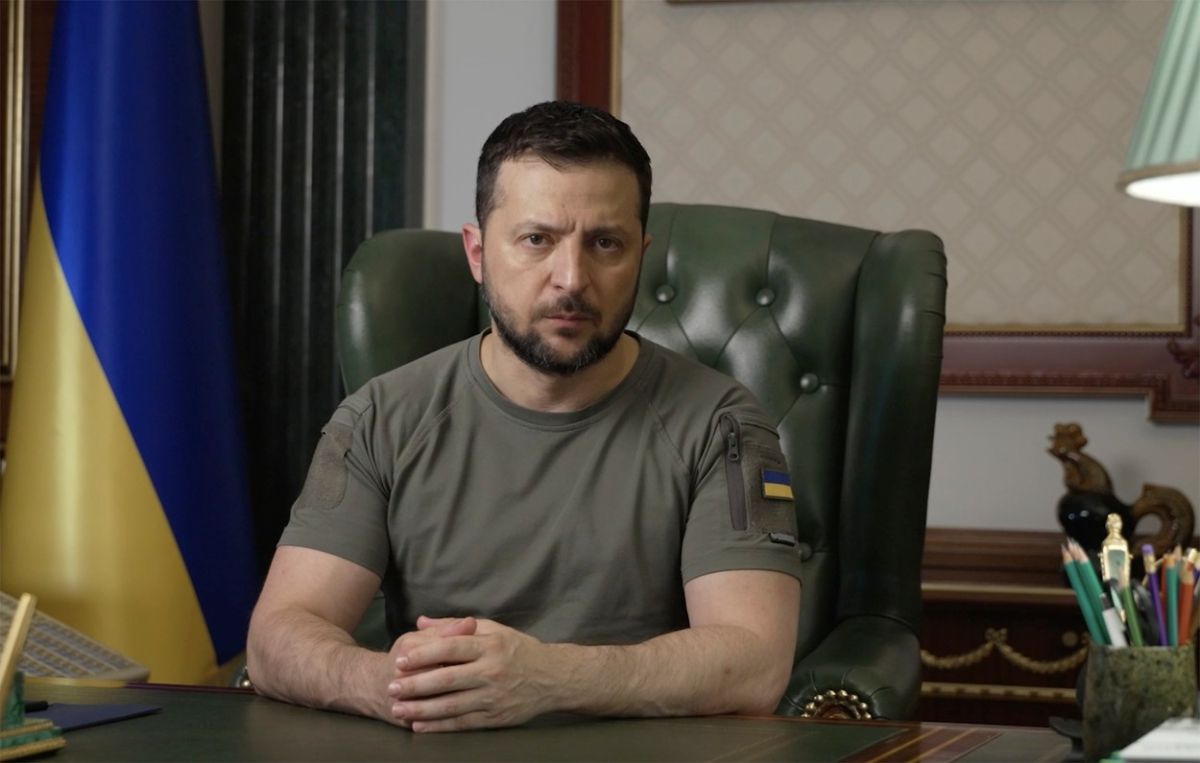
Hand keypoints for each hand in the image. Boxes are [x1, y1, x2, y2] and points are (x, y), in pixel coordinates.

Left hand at [386, 617, 557, 731]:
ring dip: (421, 709)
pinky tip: (420, 726)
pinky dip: (439, 726)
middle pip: (446, 679)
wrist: (553, 678)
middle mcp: (491, 671)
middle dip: (415, 685)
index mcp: (489, 646)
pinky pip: (462, 723)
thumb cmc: (519, 649)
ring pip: (451, 705)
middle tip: (391, 687)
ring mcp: (493, 697)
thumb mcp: (493, 629)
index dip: (423, 655)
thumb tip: (422, 621)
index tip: (400, 660)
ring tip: (398, 710)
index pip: (451, 649)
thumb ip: (455, 626)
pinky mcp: (495, 717)